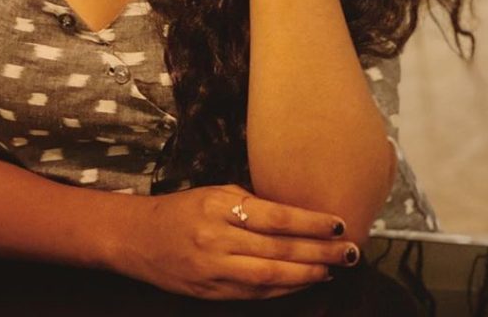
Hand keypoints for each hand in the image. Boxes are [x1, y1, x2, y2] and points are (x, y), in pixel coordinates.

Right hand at [118, 184, 359, 298]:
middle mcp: (218, 239)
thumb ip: (252, 203)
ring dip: (307, 275)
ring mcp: (214, 270)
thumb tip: (294, 212)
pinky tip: (304, 283)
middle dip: (319, 252)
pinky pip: (254, 293)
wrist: (137, 238)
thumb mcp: (216, 193)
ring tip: (333, 269)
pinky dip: (283, 290)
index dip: (310, 222)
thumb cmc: (182, 209)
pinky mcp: (210, 293)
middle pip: (279, 250)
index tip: (338, 223)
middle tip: (350, 251)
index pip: (276, 217)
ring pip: (270, 277)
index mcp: (220, 207)